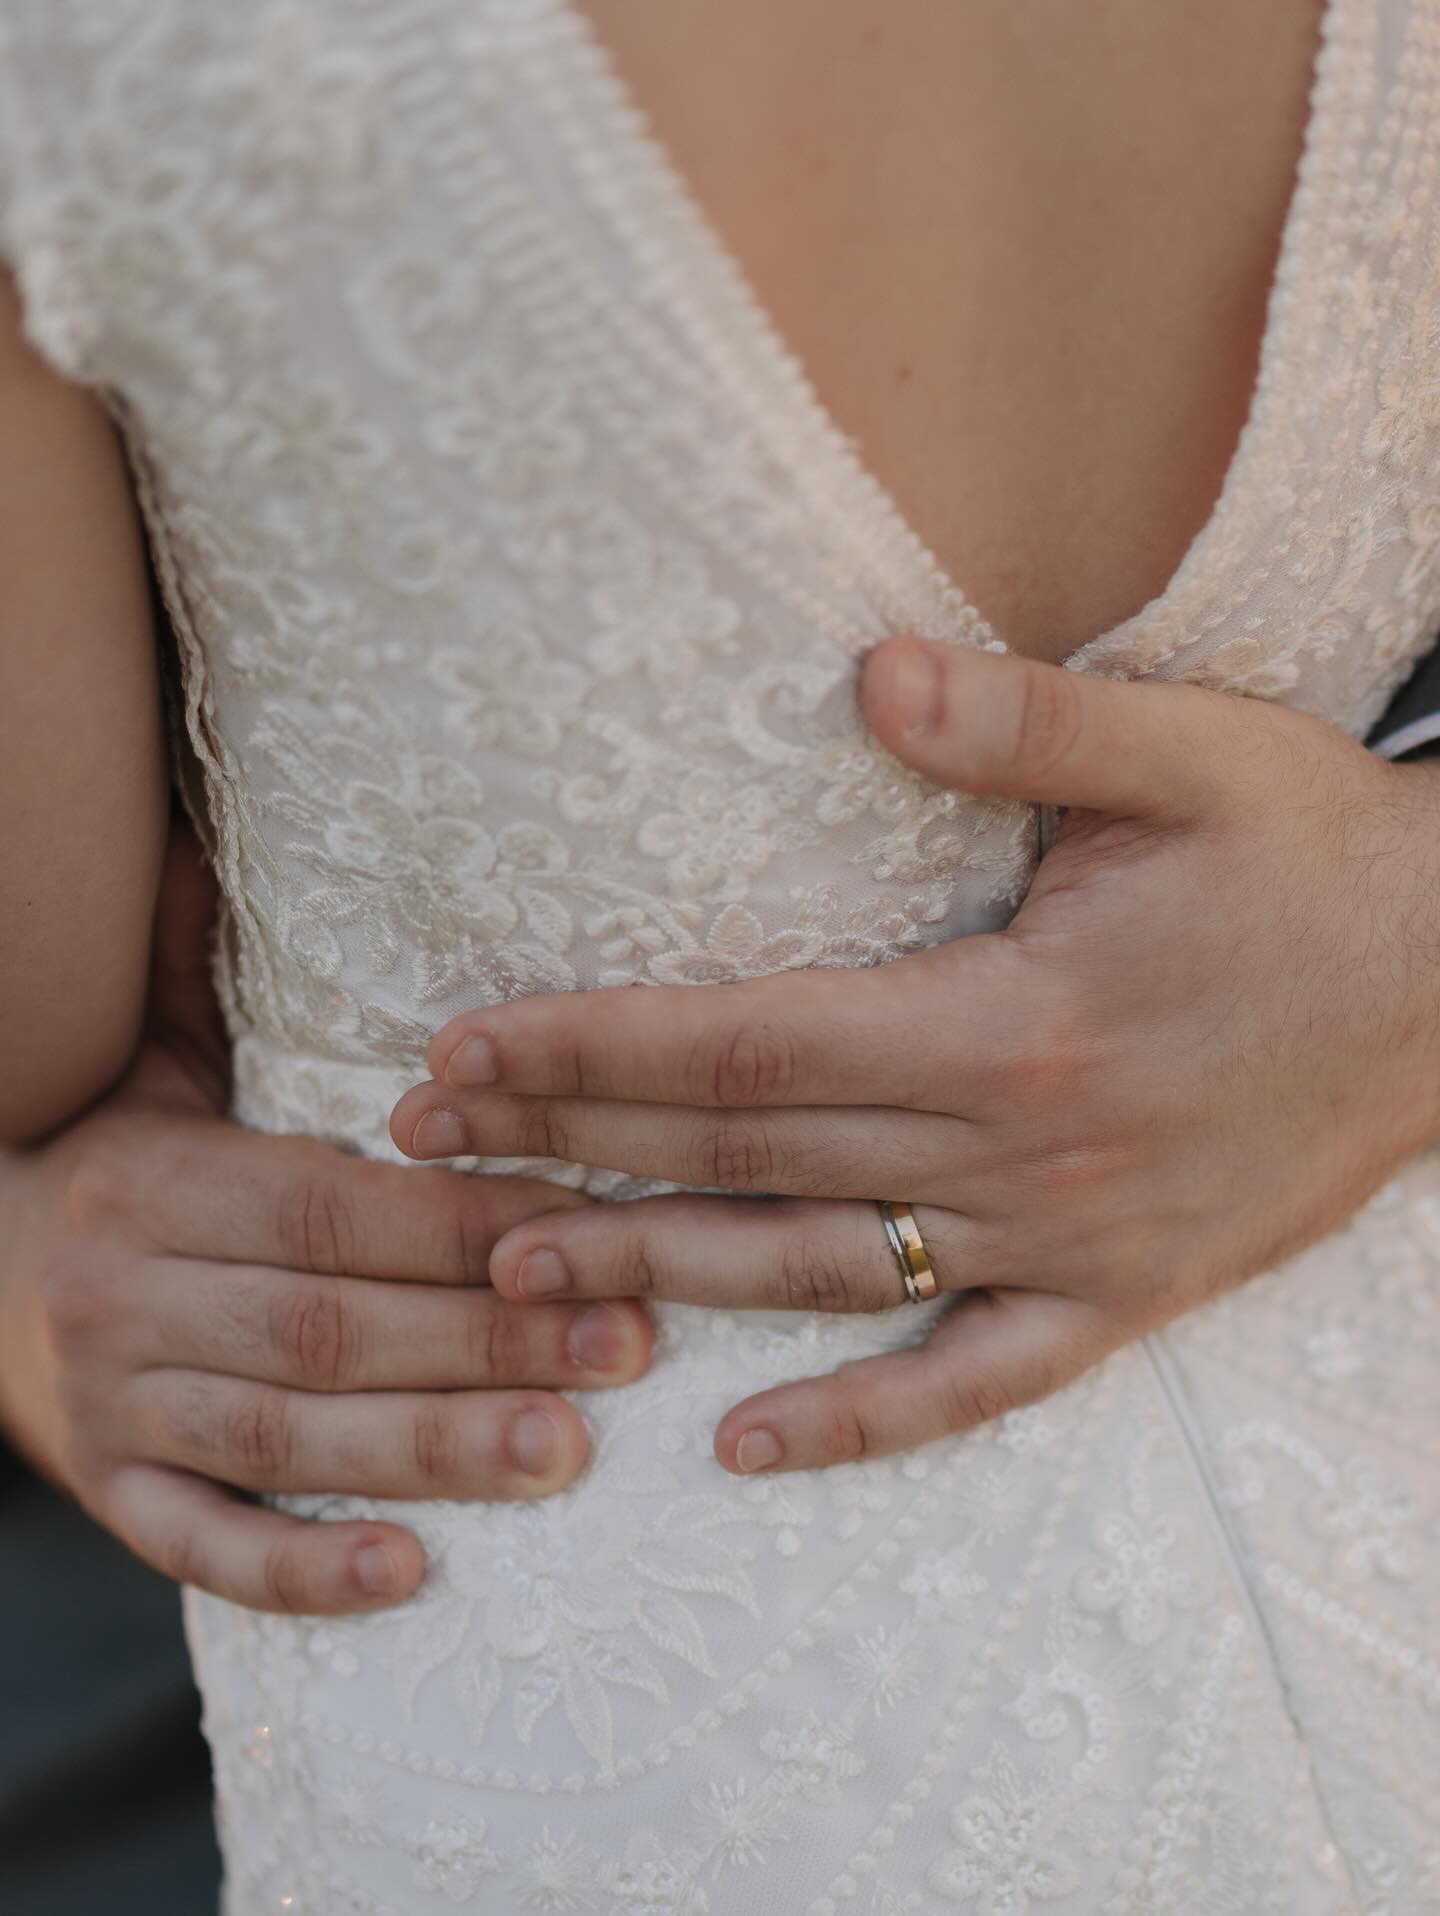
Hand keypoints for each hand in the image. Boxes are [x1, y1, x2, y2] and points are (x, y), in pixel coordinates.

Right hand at [0, 817, 651, 1612]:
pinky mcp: (112, 1492)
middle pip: (328, 1328)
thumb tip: (195, 831)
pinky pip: (202, 1549)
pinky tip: (409, 1575)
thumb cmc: (108, 1147)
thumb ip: (180, 960)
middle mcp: (123, 1296)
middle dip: (485, 1340)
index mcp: (150, 1179)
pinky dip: (300, 1572)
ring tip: (563, 1454)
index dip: (463, 1224)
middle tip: (626, 1348)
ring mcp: (113, 1408)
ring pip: (284, 1442)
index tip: (593, 1230)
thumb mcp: (142, 1053)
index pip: (333, 1207)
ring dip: (428, 1454)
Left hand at [392, 635, 1439, 1473]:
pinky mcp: (1121, 1301)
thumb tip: (870, 674)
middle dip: (570, 1147)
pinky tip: (751, 1451)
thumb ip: (1023, 723)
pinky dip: (861, 1424)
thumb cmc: (1316, 861)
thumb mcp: (1193, 756)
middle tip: (424, 1147)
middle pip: (745, 1155)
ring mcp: (1066, 1245)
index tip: (462, 1048)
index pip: (744, 1041)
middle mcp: (1019, 1150)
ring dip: (658, 1278)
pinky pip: (970, 1383)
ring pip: (818, 1276)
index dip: (589, 1046)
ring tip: (516, 1280)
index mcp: (1012, 1019)